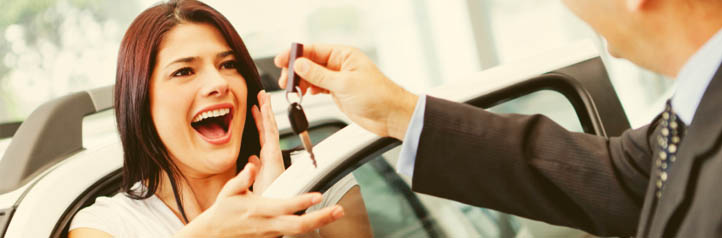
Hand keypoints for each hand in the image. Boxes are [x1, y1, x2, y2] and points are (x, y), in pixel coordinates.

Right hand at [175, 163, 344, 237]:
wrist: (213, 235)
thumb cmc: (223, 212)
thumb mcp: (229, 192)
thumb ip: (242, 179)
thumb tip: (251, 165)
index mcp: (260, 209)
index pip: (286, 205)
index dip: (303, 201)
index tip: (318, 195)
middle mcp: (269, 224)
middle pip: (299, 226)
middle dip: (321, 218)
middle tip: (338, 210)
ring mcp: (272, 233)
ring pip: (299, 231)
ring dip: (319, 222)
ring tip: (336, 212)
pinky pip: (292, 233)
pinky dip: (308, 227)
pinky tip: (322, 219)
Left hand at [249, 90, 283, 193]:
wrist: (271, 209)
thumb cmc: (265, 198)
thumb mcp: (254, 180)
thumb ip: (253, 167)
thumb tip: (251, 158)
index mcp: (266, 159)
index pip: (262, 135)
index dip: (259, 121)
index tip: (255, 108)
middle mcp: (271, 154)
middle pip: (267, 128)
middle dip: (265, 111)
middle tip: (262, 96)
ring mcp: (273, 154)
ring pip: (270, 127)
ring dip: (267, 110)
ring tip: (264, 96)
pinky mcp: (274, 155)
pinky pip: (271, 133)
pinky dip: (268, 119)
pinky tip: (264, 108)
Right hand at [275, 44, 417, 139]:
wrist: (392, 116)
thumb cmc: (378, 96)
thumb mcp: (345, 84)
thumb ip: (320, 75)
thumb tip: (300, 65)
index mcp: (344, 55)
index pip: (314, 50)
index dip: (295, 55)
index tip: (281, 61)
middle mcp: (340, 65)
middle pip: (310, 63)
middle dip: (295, 71)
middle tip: (285, 81)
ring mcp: (339, 79)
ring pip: (312, 76)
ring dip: (300, 82)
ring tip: (292, 91)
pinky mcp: (338, 92)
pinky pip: (318, 87)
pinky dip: (308, 90)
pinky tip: (304, 94)